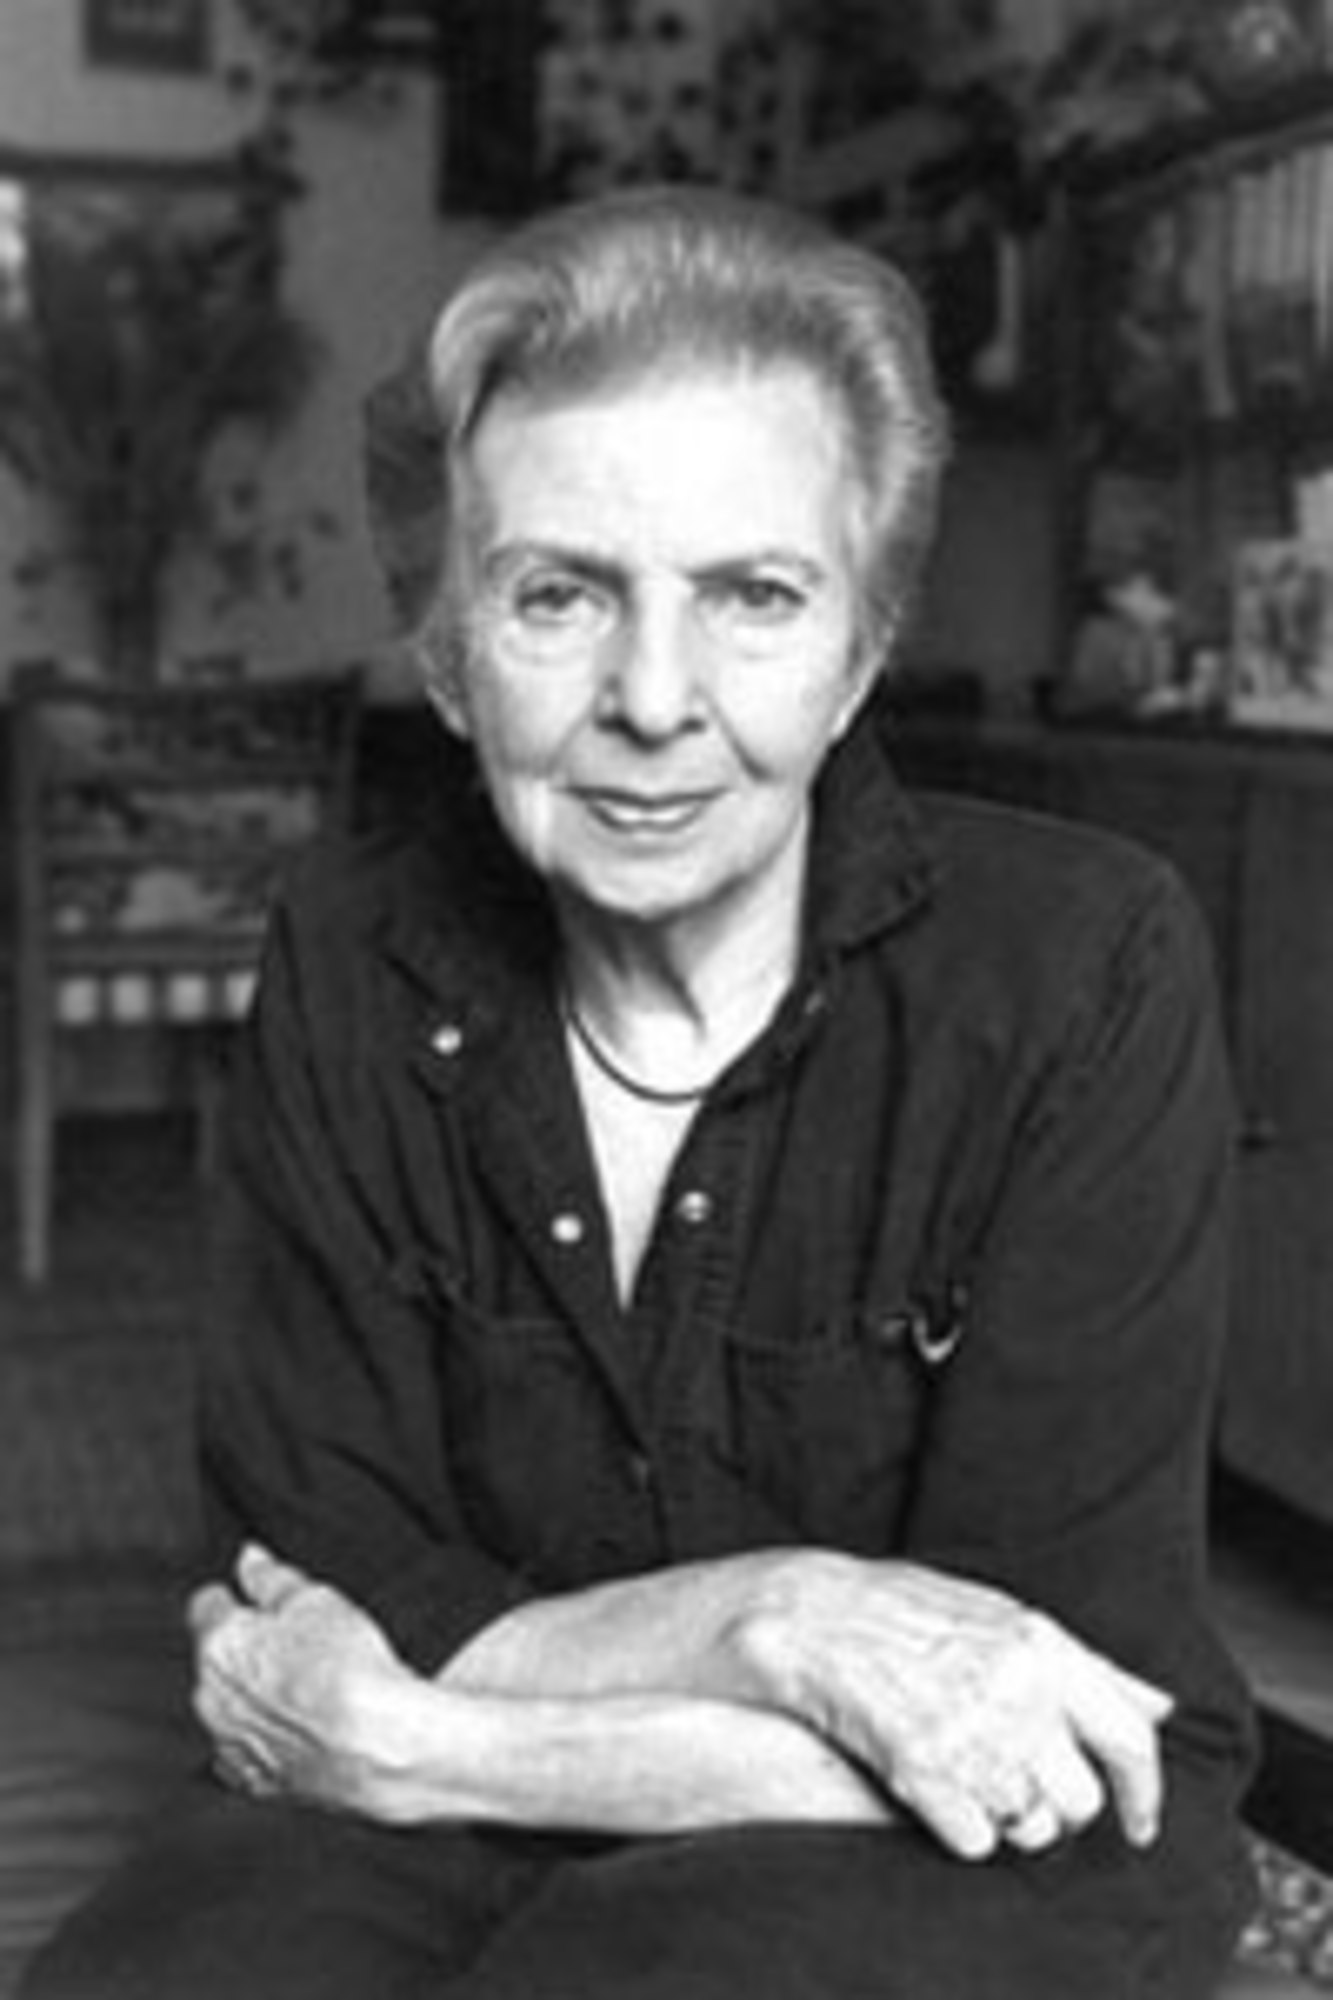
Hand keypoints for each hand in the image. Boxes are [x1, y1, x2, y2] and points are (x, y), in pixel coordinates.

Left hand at [189, 1544, 414, 1818]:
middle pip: (217, 1660)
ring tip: (307, 1687)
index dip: (229, 1596)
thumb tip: (249, 1558)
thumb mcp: (314, 1600)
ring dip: (254, 1696)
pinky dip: (264, 1739)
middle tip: (293, 1642)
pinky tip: (300, 1728)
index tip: (247, 1597)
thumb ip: (272, 1577)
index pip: (206, 1607)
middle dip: (244, 1650)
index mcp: (219, 1645)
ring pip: (229, 1708)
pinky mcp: (254, 1782)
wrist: (374, 1743)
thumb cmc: (346, 1668)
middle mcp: (211, 1698)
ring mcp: (228, 1744)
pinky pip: (246, 1752)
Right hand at [736, 1554, 1172, 1861]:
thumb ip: (1088, 1665)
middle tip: (1022, 1784)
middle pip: (1080, 1799)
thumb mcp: (1005, 1615)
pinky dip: (962, 1829)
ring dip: (1010, 1819)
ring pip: (1031, 1827)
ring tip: (973, 1779)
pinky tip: (940, 1792)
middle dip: (1058, 1805)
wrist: (813, 1616)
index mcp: (1044, 1647)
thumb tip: (1159, 1705)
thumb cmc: (906, 1610)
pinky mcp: (922, 1772)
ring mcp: (970, 1733)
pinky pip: (976, 1841)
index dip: (1145, 1791)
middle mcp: (1017, 1692)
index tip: (1141, 1821)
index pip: (1131, 1738)